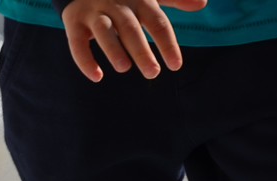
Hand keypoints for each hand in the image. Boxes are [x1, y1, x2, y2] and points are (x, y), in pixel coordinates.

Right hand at [60, 0, 207, 81]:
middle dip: (141, 49)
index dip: (167, 42)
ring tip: (124, 68)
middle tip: (153, 73)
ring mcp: (94, 11)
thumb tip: (202, 3)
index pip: (157, 21)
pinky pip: (76, 42)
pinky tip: (97, 77)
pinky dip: (84, 60)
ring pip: (104, 31)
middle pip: (130, 27)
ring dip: (113, 49)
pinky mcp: (74, 20)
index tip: (176, 65)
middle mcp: (116, 3)